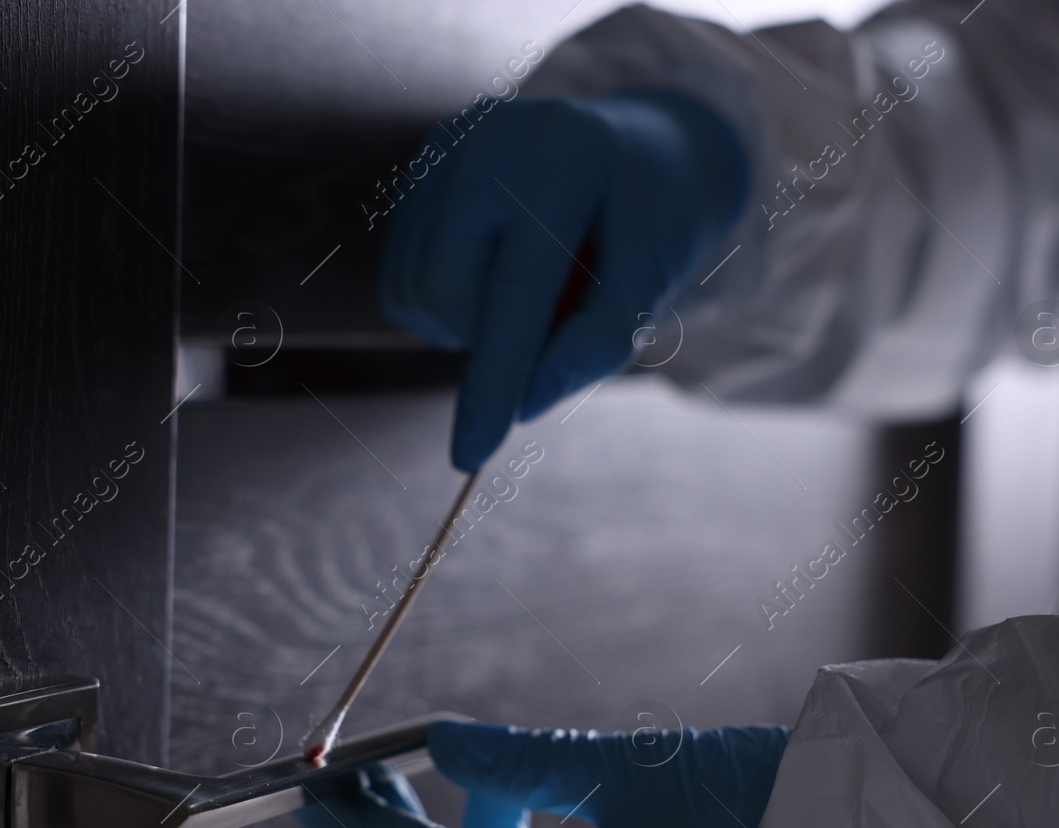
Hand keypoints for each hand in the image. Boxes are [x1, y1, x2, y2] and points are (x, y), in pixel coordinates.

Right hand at [378, 93, 748, 471]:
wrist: (643, 143)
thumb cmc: (654, 216)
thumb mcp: (653, 279)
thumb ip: (597, 342)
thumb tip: (525, 405)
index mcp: (561, 162)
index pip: (513, 295)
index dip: (492, 382)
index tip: (469, 455)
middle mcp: (490, 141)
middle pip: (444, 295)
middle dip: (487, 332)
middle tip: (550, 306)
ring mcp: (448, 145)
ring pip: (414, 289)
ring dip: (468, 315)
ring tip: (527, 276)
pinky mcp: (423, 160)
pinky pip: (404, 270)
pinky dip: (447, 293)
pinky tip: (494, 262)